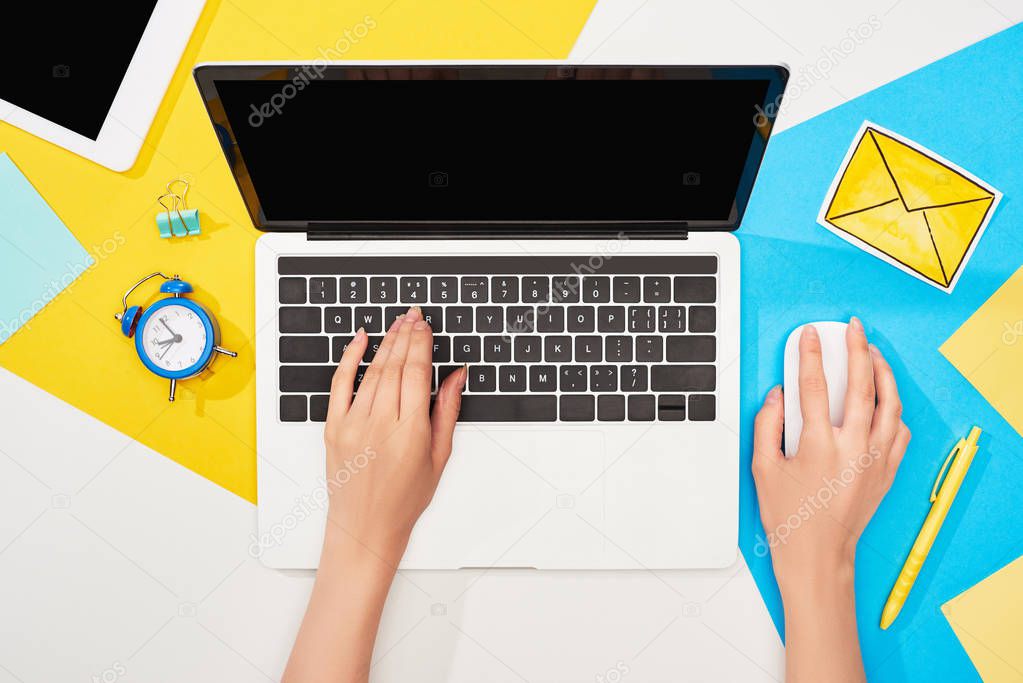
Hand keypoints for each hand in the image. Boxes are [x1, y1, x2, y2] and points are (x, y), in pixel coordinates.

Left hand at [323, 305, 466, 565]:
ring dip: (386, 343)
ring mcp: (353, 424)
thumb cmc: (404, 499)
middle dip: (406, 336)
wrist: (365, 527)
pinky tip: (360, 339)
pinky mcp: (333, 428)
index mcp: (411, 432)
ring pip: (372, 371)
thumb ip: (447, 412)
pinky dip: (349, 358)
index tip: (425, 326)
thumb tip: (456, 376)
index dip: (422, 344)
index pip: (417, 373)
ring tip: (397, 325)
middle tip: (413, 316)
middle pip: (395, 366)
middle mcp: (381, 424)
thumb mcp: (439, 457)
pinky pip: (340, 384)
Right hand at [752, 318, 909, 593]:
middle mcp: (853, 447)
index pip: (815, 385)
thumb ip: (766, 425)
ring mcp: (875, 459)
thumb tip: (777, 395)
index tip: (809, 335)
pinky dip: (895, 410)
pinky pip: (900, 432)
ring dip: (883, 373)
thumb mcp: (762, 468)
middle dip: (857, 349)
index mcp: (818, 444)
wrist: (818, 555)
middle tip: (853, 328)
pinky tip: (886, 400)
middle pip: (862, 385)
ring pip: (890, 404)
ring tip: (873, 353)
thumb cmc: (789, 516)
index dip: (810, 355)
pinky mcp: (886, 471)